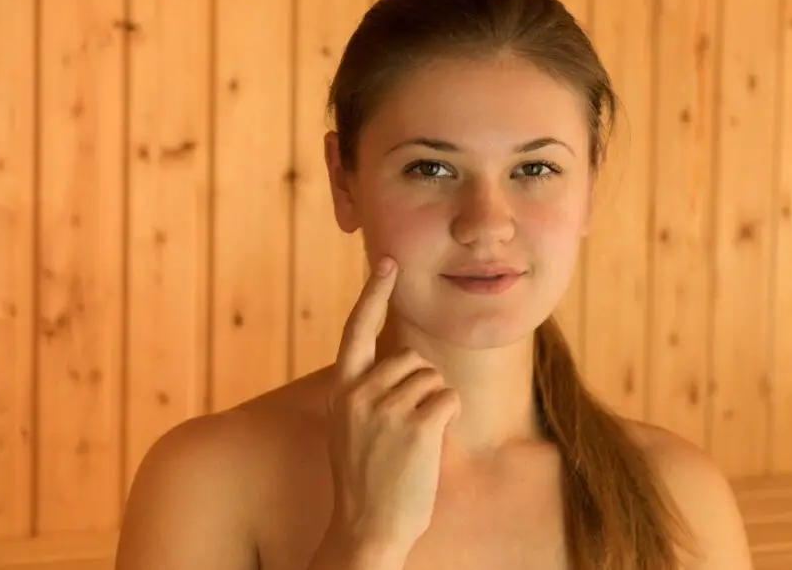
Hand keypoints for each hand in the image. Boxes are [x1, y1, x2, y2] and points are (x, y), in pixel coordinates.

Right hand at [323, 256, 460, 557]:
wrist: (366, 529)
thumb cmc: (367, 480)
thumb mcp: (352, 427)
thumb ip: (368, 391)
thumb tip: (401, 358)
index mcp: (341, 390)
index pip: (356, 329)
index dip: (373, 293)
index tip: (388, 262)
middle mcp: (358, 393)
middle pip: (412, 357)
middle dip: (421, 384)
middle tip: (406, 427)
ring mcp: (386, 409)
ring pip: (434, 379)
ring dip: (435, 404)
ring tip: (413, 442)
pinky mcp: (416, 426)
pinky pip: (450, 398)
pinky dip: (448, 417)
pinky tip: (430, 444)